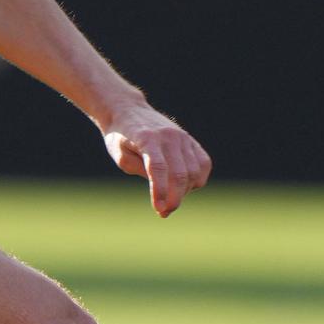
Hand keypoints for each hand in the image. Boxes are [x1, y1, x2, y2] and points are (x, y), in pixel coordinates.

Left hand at [102, 101, 211, 217]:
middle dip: (174, 199)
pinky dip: (198, 179)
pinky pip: (204, 163)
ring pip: (195, 171)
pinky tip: (184, 186)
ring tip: (170, 197)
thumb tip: (162, 188)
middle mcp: (168, 136)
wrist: (129, 110)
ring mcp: (182, 136)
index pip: (158, 168)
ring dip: (185, 191)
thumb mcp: (120, 155)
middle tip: (164, 212)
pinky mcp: (190, 140)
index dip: (160, 191)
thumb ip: (139, 170)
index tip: (159, 210)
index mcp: (147, 138)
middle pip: (180, 173)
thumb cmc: (120, 136)